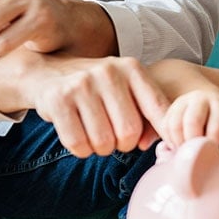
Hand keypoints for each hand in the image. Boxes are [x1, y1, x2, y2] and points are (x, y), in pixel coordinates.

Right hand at [29, 55, 170, 157]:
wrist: (48, 72)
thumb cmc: (97, 88)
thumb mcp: (126, 90)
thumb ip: (147, 115)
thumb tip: (149, 144)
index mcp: (131, 69)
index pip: (158, 108)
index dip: (165, 132)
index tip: (171, 146)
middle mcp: (108, 72)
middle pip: (129, 132)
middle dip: (124, 144)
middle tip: (114, 137)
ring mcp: (82, 84)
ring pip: (103, 142)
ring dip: (101, 148)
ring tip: (95, 134)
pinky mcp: (58, 99)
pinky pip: (78, 144)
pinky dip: (82, 150)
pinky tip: (80, 136)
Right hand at [154, 89, 218, 150]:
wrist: (209, 103)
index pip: (216, 125)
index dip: (214, 143)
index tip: (213, 153)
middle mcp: (199, 97)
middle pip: (192, 122)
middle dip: (195, 143)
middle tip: (198, 155)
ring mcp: (182, 102)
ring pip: (175, 124)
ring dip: (180, 143)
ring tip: (188, 153)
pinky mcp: (169, 109)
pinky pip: (165, 127)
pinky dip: (170, 141)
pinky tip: (179, 148)